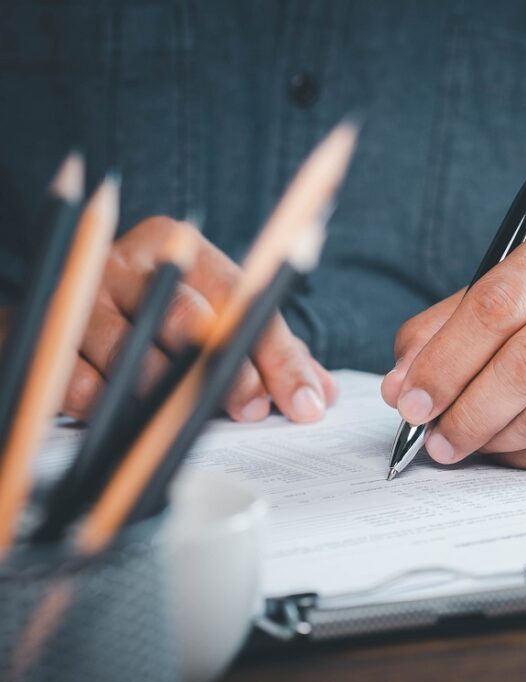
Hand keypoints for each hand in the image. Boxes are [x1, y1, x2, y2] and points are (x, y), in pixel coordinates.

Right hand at [58, 216, 337, 421]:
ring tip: (186, 424)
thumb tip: (320, 393)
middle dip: (226, 375)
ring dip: (167, 397)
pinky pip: (78, 381)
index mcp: (181, 248)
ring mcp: (80, 294)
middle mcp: (129, 263)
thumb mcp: (217, 318)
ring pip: (130, 352)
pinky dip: (109, 408)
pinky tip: (131, 424)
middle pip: (187, 319)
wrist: (65, 304)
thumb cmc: (159, 317)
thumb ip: (271, 352)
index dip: (276, 354)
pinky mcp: (41, 332)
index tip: (302, 401)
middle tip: (251, 413)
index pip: (243, 299)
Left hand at [380, 213, 525, 468]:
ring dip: (498, 440)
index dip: (445, 360)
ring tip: (470, 444)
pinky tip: (514, 450)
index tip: (409, 399)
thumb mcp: (521, 287)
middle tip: (436, 439)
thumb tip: (402, 385)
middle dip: (468, 412)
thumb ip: (452, 325)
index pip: (496, 305)